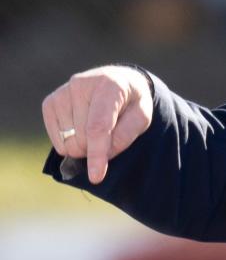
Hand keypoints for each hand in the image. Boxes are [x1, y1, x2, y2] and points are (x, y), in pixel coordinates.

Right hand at [41, 65, 153, 183]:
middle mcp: (81, 85)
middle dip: (95, 149)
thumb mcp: (141, 117)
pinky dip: (69, 143)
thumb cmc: (131, 103)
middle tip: (110, 137)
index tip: (96, 177)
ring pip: (68, 141)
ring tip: (96, 129)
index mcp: (110, 86)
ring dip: (83, 145)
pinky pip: (56, 139)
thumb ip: (125, 135)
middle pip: (82, 138)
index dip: (97, 154)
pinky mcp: (50, 102)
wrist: (117, 82)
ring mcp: (63, 92)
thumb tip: (103, 154)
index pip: (98, 126)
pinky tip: (81, 131)